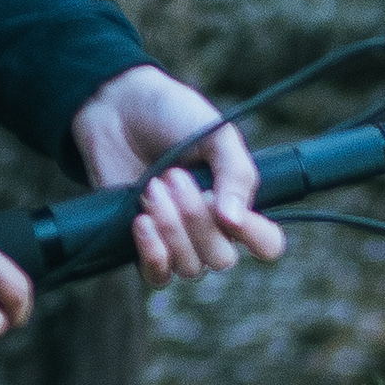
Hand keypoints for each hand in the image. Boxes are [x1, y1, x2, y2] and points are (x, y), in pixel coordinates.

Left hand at [71, 64, 287, 289]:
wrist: (117, 108)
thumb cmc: (172, 116)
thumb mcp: (216, 135)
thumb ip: (236, 174)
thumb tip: (234, 219)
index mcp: (237, 205)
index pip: (267, 244)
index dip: (256, 236)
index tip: (229, 209)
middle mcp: (212, 230)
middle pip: (222, 258)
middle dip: (196, 218)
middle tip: (174, 176)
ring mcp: (178, 241)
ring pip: (189, 267)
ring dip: (170, 227)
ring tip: (152, 186)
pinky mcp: (144, 246)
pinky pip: (158, 277)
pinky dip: (152, 253)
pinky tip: (141, 221)